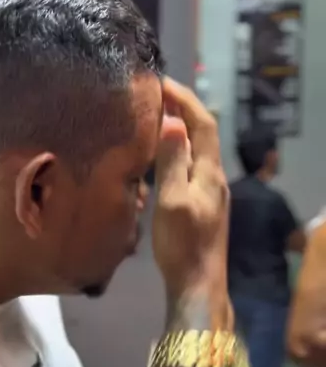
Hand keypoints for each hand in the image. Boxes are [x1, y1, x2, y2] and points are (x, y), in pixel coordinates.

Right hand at [153, 80, 230, 328]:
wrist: (198, 285)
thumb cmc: (183, 244)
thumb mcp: (173, 200)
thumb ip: (173, 161)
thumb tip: (174, 121)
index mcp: (210, 172)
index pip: (203, 123)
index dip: (185, 98)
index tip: (161, 82)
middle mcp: (214, 177)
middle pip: (202, 133)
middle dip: (182, 109)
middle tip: (154, 95)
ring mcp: (209, 192)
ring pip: (196, 150)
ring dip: (178, 130)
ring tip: (152, 119)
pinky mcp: (201, 205)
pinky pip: (190, 166)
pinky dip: (175, 151)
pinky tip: (159, 157)